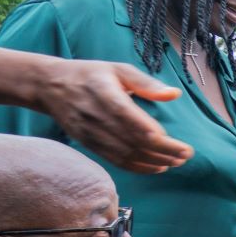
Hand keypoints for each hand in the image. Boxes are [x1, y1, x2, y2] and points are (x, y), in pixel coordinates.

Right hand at [35, 59, 193, 173]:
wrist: (49, 86)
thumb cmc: (90, 74)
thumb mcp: (118, 69)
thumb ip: (146, 83)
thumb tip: (174, 94)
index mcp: (105, 94)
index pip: (136, 123)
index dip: (161, 139)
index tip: (184, 146)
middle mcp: (96, 116)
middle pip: (135, 142)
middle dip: (164, 153)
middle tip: (186, 156)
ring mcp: (90, 132)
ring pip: (126, 154)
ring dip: (154, 162)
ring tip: (175, 162)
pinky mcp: (88, 143)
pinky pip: (115, 160)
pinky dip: (138, 167)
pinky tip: (156, 167)